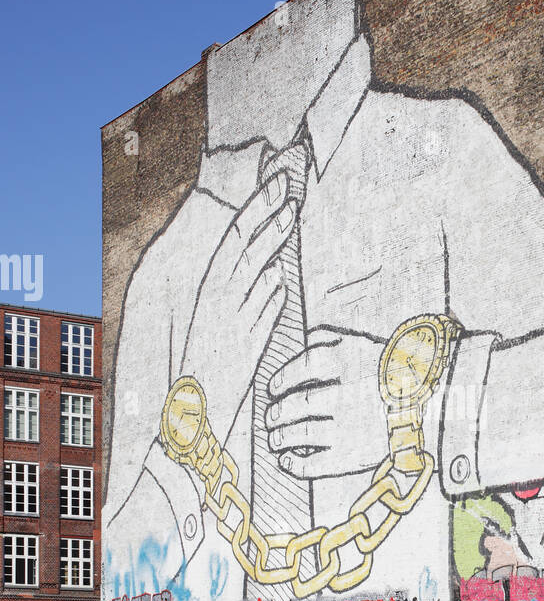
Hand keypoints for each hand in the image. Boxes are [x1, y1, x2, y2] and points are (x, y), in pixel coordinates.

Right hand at [180, 163, 297, 445]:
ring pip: (252, 273)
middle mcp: (217, 302)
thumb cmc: (211, 368)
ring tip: (291, 216)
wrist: (195, 413)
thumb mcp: (226, 326)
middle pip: (243, 248)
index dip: (254, 211)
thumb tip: (276, 273)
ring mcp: (230, 322)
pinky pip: (259, 314)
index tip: (275, 187)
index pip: (232, 241)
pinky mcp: (242, 347)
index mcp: (207, 292)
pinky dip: (269, 294)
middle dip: (265, 215)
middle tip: (287, 188)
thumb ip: (249, 300)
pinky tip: (280, 277)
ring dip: (271, 243)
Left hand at [264, 326, 385, 478]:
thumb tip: (306, 337)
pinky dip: (295, 464)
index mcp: (346, 362)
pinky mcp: (354, 456)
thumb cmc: (394, 373)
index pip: (301, 368)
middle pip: (296, 404)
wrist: (433, 405)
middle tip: (270, 417)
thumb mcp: (364, 344)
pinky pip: (315, 464)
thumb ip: (332, 337)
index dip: (281, 379)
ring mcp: (348, 427)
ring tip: (275, 440)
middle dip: (277, 413)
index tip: (272, 388)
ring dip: (281, 438)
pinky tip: (286, 460)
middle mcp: (344, 394)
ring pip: (301, 434)